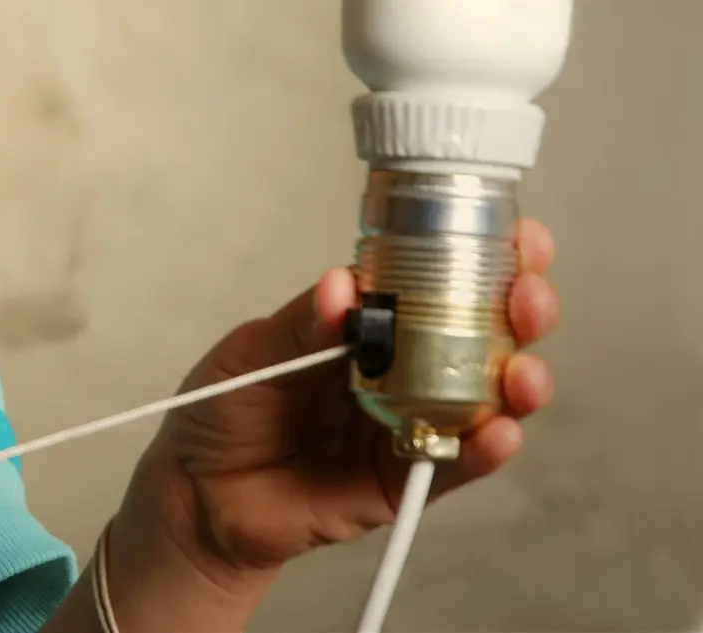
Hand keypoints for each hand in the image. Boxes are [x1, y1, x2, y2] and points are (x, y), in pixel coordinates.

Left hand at [128, 218, 559, 591]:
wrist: (199, 490)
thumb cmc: (224, 407)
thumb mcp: (253, 350)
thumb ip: (301, 324)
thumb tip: (341, 286)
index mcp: (370, 321)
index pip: (438, 279)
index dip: (484, 256)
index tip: (516, 236)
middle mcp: (403, 367)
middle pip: (482, 333)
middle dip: (520, 311)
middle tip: (528, 298)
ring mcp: (410, 422)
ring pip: (485, 398)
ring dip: (518, 382)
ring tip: (523, 373)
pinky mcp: (405, 478)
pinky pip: (457, 464)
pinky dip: (484, 449)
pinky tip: (499, 433)